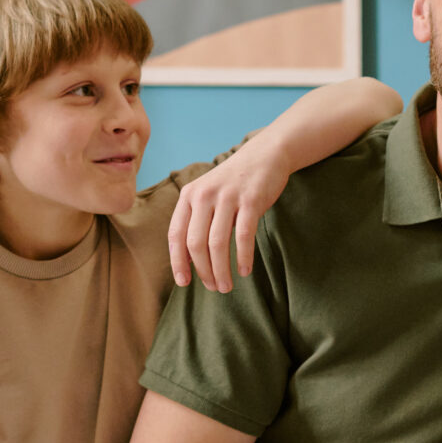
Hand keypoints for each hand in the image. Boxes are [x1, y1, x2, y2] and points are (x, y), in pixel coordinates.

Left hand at [167, 148, 289, 291]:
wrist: (265, 155)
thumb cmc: (234, 183)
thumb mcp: (208, 194)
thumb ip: (197, 221)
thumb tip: (189, 261)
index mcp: (189, 195)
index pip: (176, 235)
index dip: (177, 262)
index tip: (183, 282)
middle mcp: (204, 195)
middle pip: (196, 243)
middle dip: (203, 271)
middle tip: (213, 287)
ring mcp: (227, 197)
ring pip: (218, 243)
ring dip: (221, 270)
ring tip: (226, 286)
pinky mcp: (251, 200)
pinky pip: (244, 235)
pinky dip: (243, 257)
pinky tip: (244, 271)